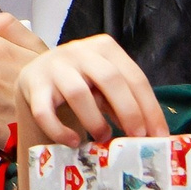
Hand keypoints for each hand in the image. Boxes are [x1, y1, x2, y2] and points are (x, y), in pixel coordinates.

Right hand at [16, 34, 166, 144]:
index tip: (158, 135)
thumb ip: (125, 101)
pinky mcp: (32, 85)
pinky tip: (73, 142)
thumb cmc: (82, 83)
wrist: (38, 78)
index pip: (134, 76)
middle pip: (109, 78)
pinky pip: (45, 112)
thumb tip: (150, 133)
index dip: (149, 108)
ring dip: (95, 121)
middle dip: (128, 111)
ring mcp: (53, 66)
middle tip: (136, 137)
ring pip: (78, 92)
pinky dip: (60, 131)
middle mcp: (78, 51)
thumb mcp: (106, 86)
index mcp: (104, 47)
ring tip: (103, 138)